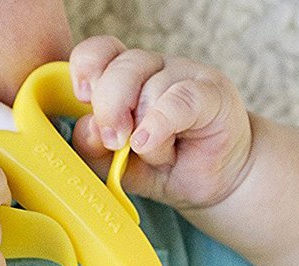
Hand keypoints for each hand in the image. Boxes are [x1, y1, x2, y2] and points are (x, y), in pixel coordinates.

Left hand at [68, 35, 253, 209]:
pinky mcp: (212, 92)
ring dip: (144, 131)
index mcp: (125, 77)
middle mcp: (153, 69)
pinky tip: (148, 143)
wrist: (215, 180)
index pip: (100, 51)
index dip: (86, 67)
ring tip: (156, 154)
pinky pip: (178, 100)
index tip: (82, 97)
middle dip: (109, 107)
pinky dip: (158, 124)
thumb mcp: (117, 164)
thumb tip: (87, 127)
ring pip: (150, 88)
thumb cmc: (164, 167)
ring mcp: (185, 74)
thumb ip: (93, 148)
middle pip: (120, 68)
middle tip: (114, 140)